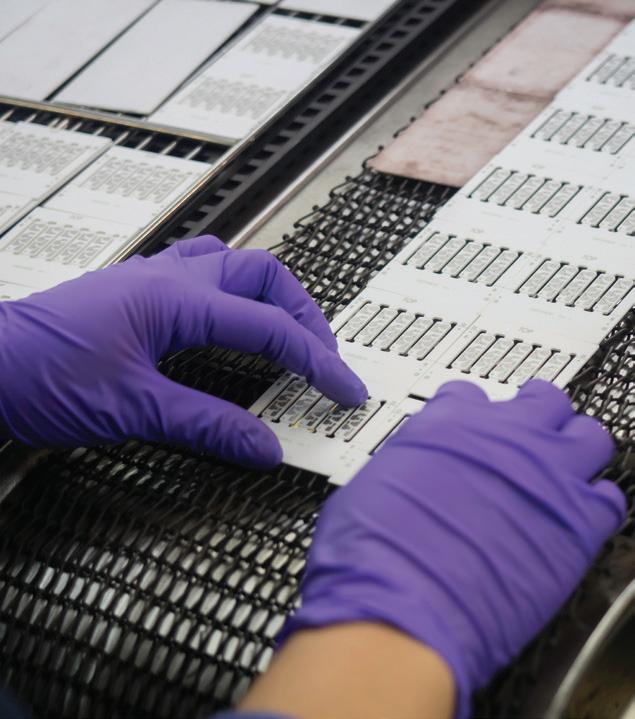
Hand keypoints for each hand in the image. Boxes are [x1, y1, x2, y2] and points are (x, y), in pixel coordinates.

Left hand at [0, 235, 366, 466]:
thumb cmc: (39, 373)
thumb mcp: (131, 407)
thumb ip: (205, 425)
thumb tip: (263, 446)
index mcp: (178, 299)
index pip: (269, 327)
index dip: (316, 360)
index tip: (344, 388)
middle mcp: (172, 277)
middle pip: (265, 275)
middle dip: (305, 315)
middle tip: (324, 357)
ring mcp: (155, 277)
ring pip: (237, 264)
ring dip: (274, 296)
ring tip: (292, 333)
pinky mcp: (140, 291)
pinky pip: (205, 271)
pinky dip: (235, 292)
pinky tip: (233, 318)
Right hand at [279, 380, 625, 716]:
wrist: (399, 608)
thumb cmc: (373, 554)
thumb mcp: (374, 484)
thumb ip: (411, 465)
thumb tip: (415, 475)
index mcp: (449, 422)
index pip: (472, 394)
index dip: (473, 412)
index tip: (475, 427)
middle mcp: (502, 438)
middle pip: (544, 400)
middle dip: (538, 415)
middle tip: (529, 439)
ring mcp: (545, 477)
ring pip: (589, 436)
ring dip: (576, 451)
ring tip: (560, 474)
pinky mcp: (576, 526)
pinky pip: (608, 499)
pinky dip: (596, 505)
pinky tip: (577, 520)